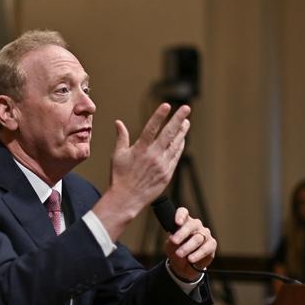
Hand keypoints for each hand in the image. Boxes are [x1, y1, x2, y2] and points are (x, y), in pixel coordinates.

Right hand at [93, 103, 190, 238]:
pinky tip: (182, 139)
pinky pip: (176, 157)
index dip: (159, 116)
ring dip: (182, 132)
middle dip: (178, 119)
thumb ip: (121, 137)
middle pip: (168, 134)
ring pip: (175, 144)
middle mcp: (153, 155)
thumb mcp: (118, 155)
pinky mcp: (167, 174)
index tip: (166, 105)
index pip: (151, 128)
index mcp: (140, 149)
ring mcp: (162, 165)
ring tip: (186, 121)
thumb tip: (118, 123)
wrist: (126, 199)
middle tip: (186, 108)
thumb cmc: (119, 176)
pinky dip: (180, 146)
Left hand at [165, 206, 216, 281]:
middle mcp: (196, 225)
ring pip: (198, 238)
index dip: (180, 215)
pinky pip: (206, 248)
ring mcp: (205, 234)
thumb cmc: (177, 251)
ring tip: (179, 254)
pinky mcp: (212, 244)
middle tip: (174, 241)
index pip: (183, 212)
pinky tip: (190, 259)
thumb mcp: (171, 246)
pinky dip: (197, 254)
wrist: (184, 266)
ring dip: (187, 247)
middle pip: (191, 225)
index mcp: (184, 222)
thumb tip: (173, 238)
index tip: (177, 223)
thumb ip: (172, 241)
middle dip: (182, 233)